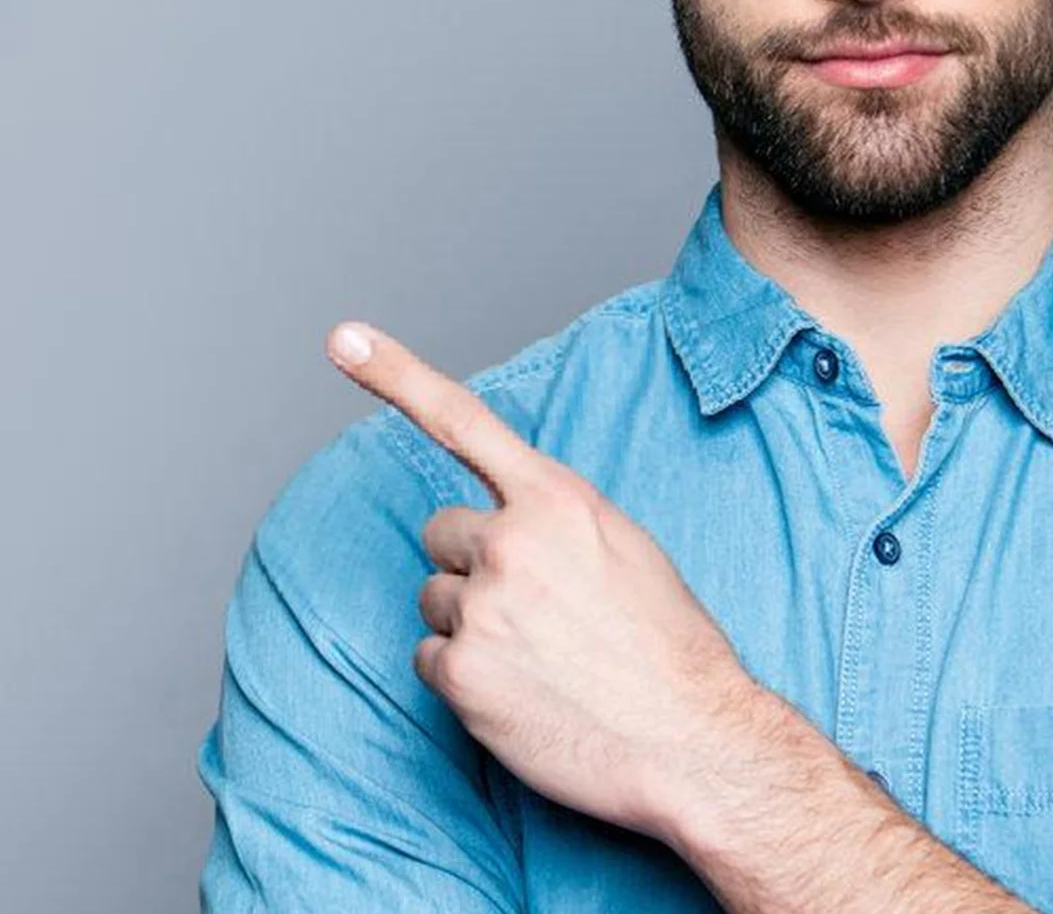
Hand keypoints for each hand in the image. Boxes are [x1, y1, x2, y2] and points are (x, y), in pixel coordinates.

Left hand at [325, 319, 764, 845]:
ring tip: (538, 653)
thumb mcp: (624, 544)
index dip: (394, 374)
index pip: (463, 421)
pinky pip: (429, 658)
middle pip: (441, 531)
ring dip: (471, 621)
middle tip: (533, 604)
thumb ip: (557, 517)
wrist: (691, 736)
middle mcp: (511, 541)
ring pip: (435, 597)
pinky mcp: (461, 674)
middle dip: (471, 560)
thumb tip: (508, 519)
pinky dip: (465, 677)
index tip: (341, 338)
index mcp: (557, 497)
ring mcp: (482, 607)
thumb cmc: (667, 641)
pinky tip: (521, 692)